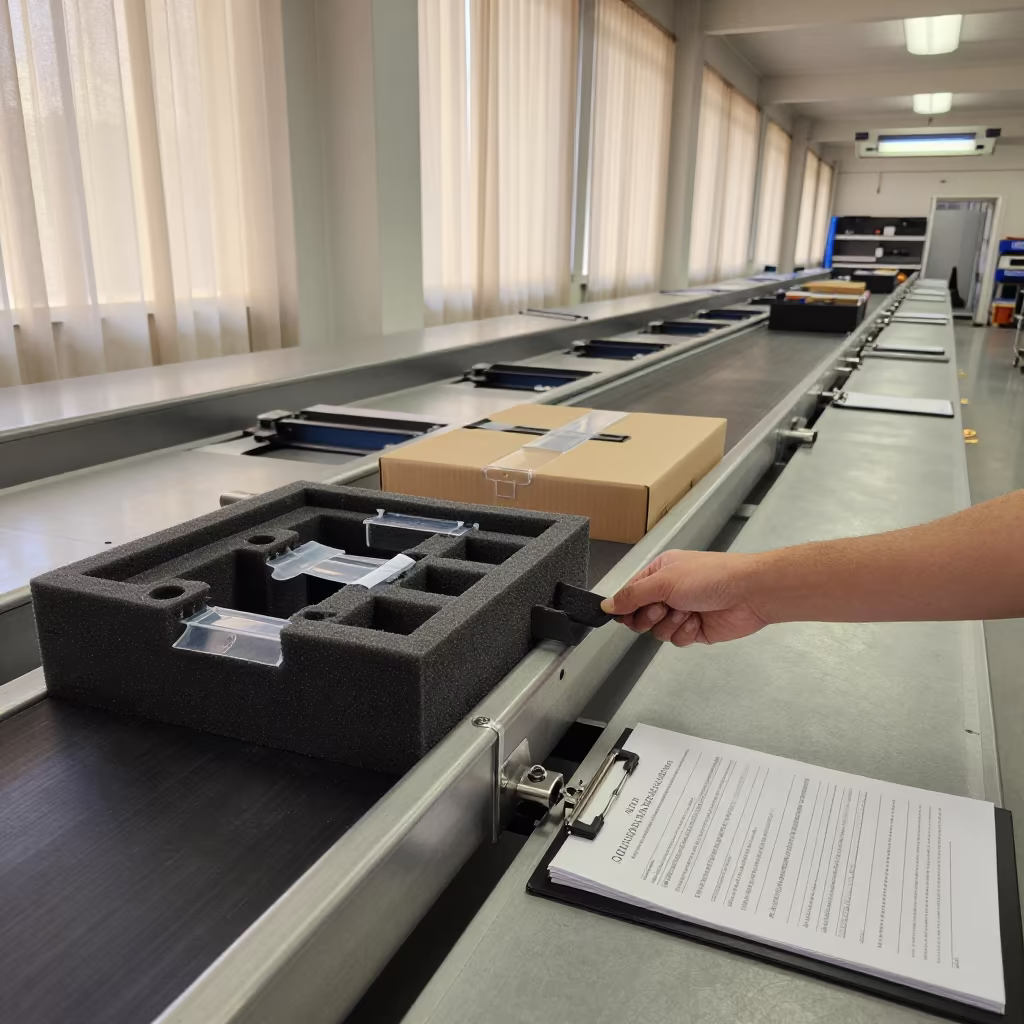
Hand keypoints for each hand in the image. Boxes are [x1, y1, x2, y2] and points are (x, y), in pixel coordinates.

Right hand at [600, 549, 769, 646]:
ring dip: (670, 623)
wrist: (748, 593)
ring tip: (688, 612)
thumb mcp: (664, 581)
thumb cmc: (709, 577)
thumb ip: (632, 595)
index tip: (625, 613)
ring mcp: (682, 612)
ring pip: (657, 631)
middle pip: (640, 616)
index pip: (630, 593)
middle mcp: (669, 592)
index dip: (626, 606)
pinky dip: (685, 632)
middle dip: (649, 616)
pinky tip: (698, 621)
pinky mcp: (695, 630)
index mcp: (659, 573)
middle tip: (663, 608)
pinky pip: (676, 639)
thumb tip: (606, 605)